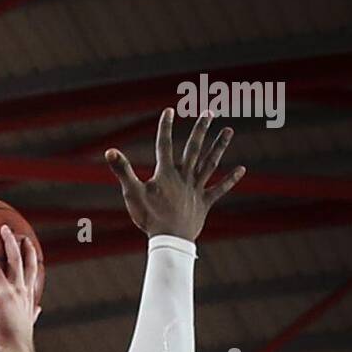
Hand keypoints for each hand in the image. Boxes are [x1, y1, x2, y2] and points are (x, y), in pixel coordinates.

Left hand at [0, 226, 40, 351]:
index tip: (27, 241)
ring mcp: (6, 294)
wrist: (18, 351)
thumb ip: (33, 313)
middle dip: (11, 242)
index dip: (30, 254)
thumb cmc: (21, 340)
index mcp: (27, 295)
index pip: (31, 269)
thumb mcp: (30, 322)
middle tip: (6, 228)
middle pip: (17, 260)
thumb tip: (39, 309)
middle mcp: (19, 290)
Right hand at [105, 108, 244, 240]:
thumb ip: (122, 170)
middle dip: (201, 129)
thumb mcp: (132, 193)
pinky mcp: (203, 203)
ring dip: (219, 146)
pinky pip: (219, 190)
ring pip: (210, 163)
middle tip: (209, 112)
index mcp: (166, 173)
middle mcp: (184, 177)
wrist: (170, 240)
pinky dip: (230, 180)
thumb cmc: (149, 218)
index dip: (165, 127)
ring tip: (228, 130)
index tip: (169, 111)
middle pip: (194, 148)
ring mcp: (196, 189)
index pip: (165, 145)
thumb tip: (109, 151)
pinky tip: (241, 170)